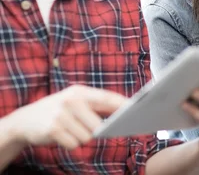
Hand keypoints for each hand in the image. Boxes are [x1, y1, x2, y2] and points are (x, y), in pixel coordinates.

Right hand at [6, 85, 125, 149]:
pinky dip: (70, 144)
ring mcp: (62, 115)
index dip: (123, 105)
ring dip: (80, 138)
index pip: (108, 98)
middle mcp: (71, 100)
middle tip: (82, 126)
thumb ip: (97, 106)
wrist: (24, 120)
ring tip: (69, 129)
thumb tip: (123, 115)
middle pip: (99, 125)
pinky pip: (74, 144)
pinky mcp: (53, 129)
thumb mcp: (75, 102)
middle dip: (95, 130)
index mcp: (80, 92)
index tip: (137, 111)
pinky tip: (61, 136)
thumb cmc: (58, 112)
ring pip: (87, 137)